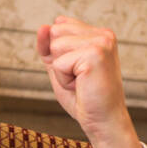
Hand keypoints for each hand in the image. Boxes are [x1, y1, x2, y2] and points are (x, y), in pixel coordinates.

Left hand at [36, 16, 141, 147]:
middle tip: (79, 79)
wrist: (103, 122)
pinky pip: (58, 63)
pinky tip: (82, 86)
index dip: (57, 52)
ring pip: (56, 46)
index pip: (58, 25)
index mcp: (98, 33)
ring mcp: (101, 42)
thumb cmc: (84, 98)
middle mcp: (103, 33)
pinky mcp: (95, 54)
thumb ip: (48, 46)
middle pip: (55, 32)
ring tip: (81, 82)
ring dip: (61, 71)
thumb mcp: (59, 67)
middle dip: (59, 60)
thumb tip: (43, 26)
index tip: (76, 70)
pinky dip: (64, 80)